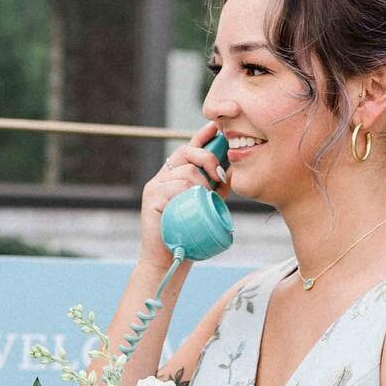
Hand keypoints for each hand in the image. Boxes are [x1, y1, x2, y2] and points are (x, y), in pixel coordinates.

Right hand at [139, 123, 230, 267]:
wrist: (169, 258)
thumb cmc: (188, 233)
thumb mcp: (207, 204)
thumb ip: (217, 188)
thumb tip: (233, 171)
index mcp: (175, 176)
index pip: (189, 148)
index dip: (202, 136)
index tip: (215, 126)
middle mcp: (163, 177)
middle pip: (186, 152)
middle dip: (207, 158)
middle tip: (219, 174)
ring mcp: (155, 186)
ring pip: (185, 171)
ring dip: (201, 184)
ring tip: (204, 200)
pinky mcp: (151, 198)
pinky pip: (174, 186)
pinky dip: (187, 193)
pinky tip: (190, 203)